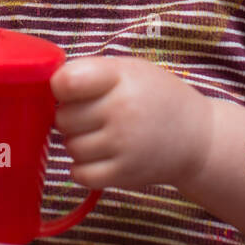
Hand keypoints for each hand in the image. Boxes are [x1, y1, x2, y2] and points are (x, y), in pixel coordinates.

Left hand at [50, 55, 212, 190]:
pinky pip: (79, 174)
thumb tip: (46, 86)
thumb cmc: (155, 98)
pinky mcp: (123, 174)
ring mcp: (123, 145)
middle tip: (92, 115)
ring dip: (78, 142)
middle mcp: (122, 111)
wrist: (197, 137)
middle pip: (63, 118)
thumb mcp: (129, 70)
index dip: (60, 87)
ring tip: (102, 134)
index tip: (69, 90)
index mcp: (121, 78)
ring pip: (69, 147)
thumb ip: (89, 72)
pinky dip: (83, 168)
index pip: (65, 82)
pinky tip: (100, 155)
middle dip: (70, 117)